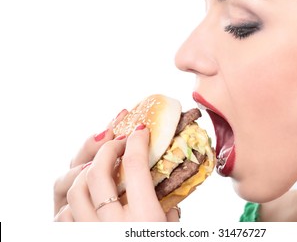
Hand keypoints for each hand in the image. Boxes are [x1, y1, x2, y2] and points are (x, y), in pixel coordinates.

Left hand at [54, 112, 179, 221]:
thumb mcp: (168, 231)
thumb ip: (169, 209)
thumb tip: (169, 184)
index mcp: (143, 217)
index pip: (135, 165)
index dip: (137, 141)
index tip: (141, 130)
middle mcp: (114, 223)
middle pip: (97, 170)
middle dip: (107, 147)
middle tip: (119, 140)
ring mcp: (91, 230)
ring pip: (75, 188)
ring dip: (86, 170)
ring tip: (98, 164)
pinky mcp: (77, 238)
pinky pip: (64, 213)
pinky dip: (73, 201)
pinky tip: (85, 197)